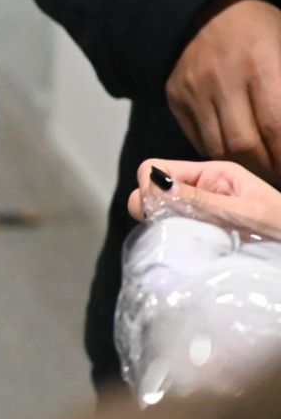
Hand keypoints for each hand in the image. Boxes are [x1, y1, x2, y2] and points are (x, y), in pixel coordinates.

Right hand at [127, 157, 280, 236]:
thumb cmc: (279, 228)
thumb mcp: (245, 212)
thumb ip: (202, 199)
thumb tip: (157, 185)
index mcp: (211, 174)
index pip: (157, 167)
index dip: (149, 187)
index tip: (157, 211)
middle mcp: (199, 189)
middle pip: (151, 189)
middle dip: (151, 207)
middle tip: (168, 228)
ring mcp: (196, 212)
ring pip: (157, 212)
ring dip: (161, 226)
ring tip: (182, 241)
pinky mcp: (197, 234)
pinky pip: (169, 232)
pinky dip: (169, 240)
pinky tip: (184, 250)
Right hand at [167, 0, 280, 177]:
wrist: (203, 5)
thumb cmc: (261, 28)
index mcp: (260, 63)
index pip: (276, 129)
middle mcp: (222, 80)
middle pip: (246, 147)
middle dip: (271, 171)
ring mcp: (194, 92)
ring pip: (220, 150)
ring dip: (247, 169)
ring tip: (266, 172)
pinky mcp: (175, 100)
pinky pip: (200, 140)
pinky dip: (222, 154)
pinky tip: (240, 155)